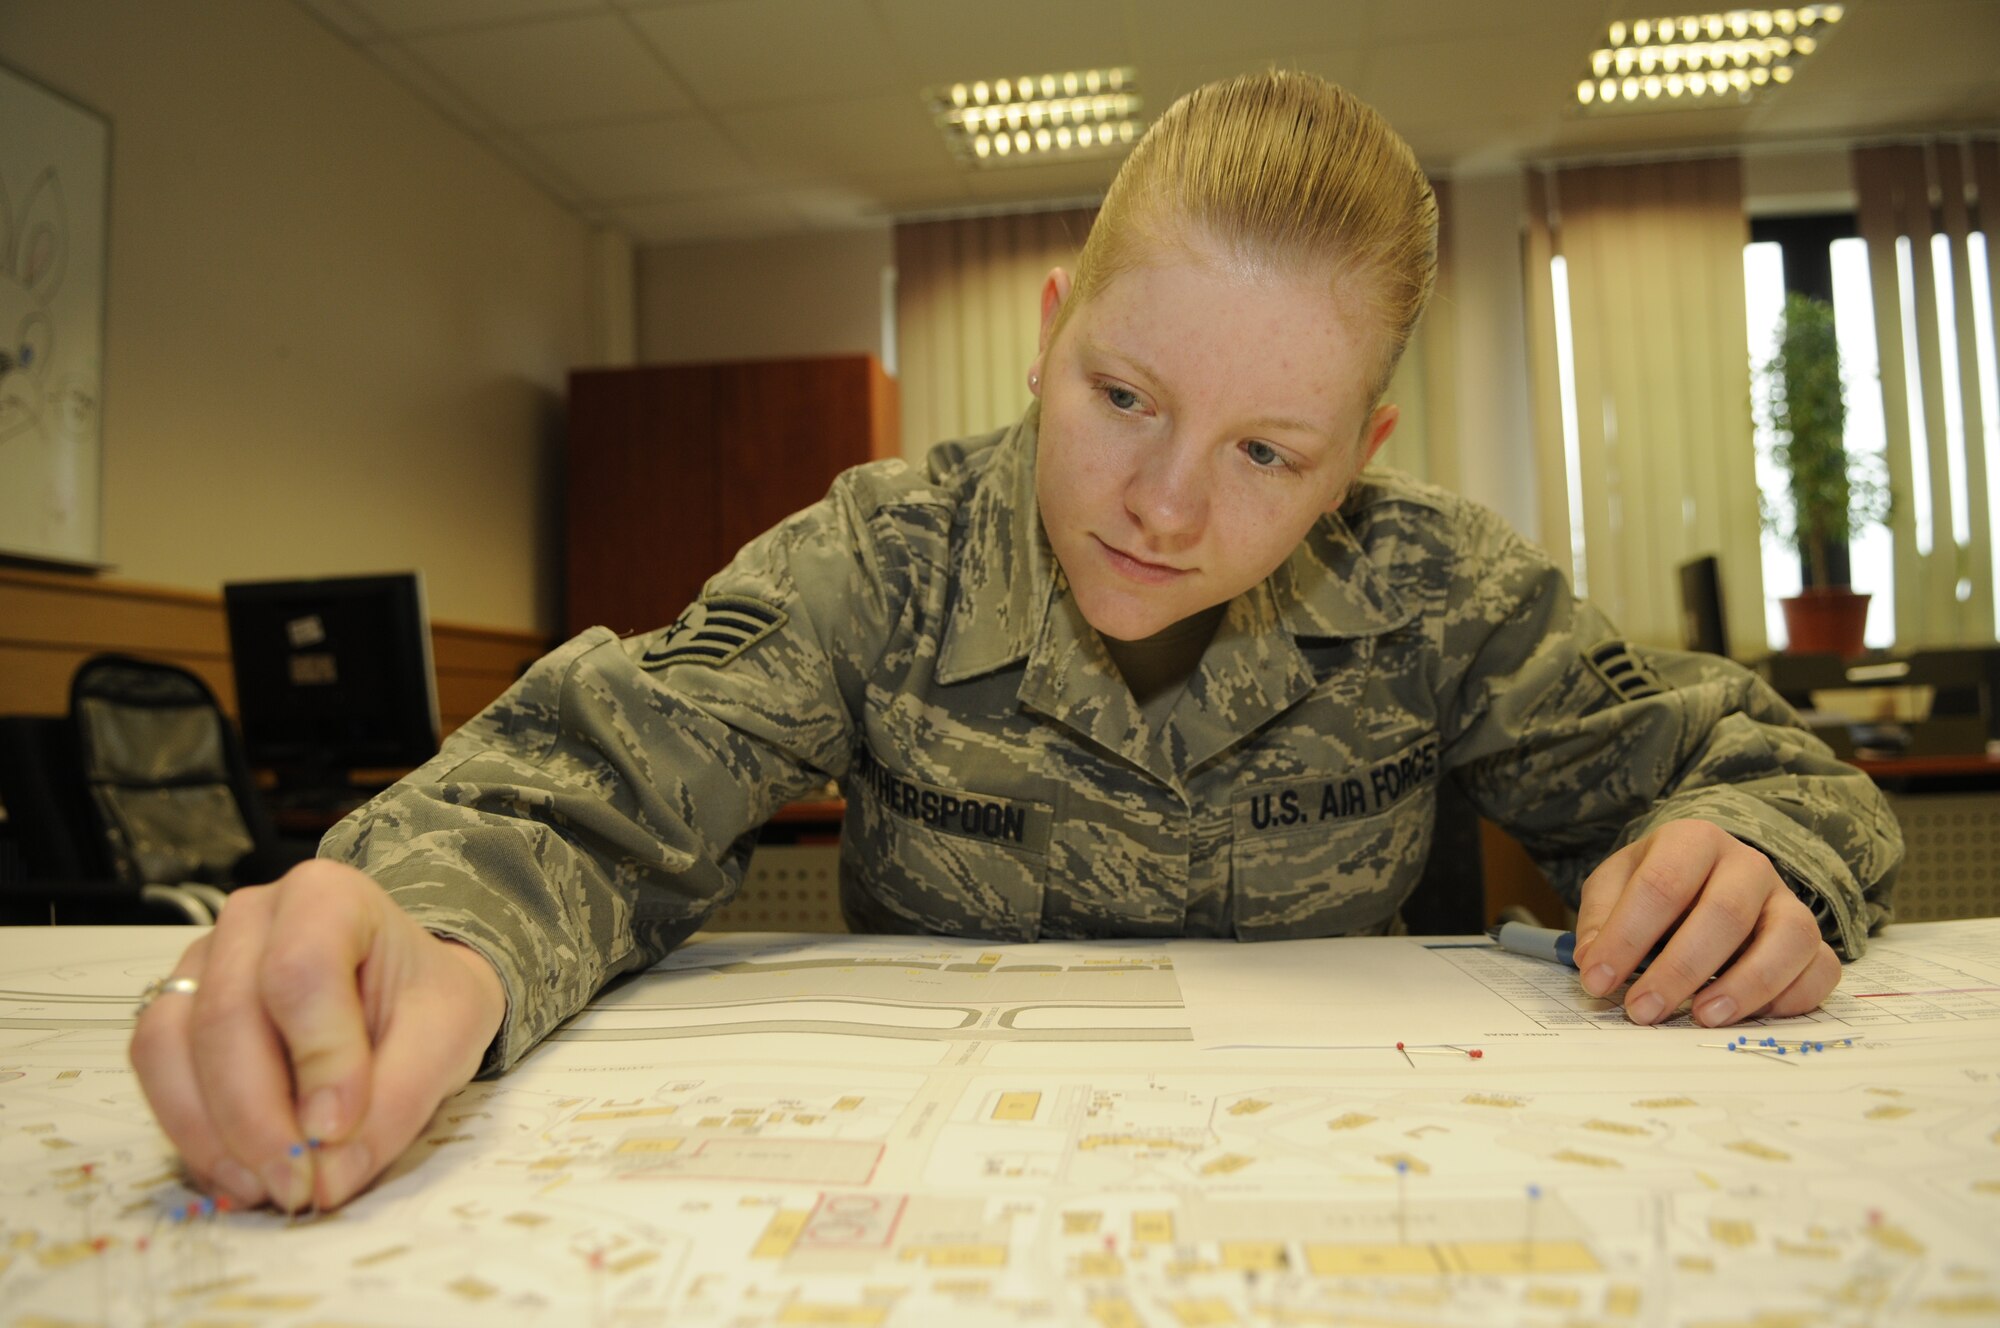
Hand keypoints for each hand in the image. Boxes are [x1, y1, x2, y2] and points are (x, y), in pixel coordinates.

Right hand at [129, 860, 506, 1211]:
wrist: (408, 993)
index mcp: (327, 897)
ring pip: (170, 1046)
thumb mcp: (449, 1036)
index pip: (301, 970)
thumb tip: (328, 1177)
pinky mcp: (177, 1013)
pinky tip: (240, 1173)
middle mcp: (251, 920)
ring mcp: (203, 964)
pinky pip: (155, 1073)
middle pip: (226, 1016)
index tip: (338, 1129)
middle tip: (300, 1184)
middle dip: (258, 1117)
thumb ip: (398, 1100)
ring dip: (213, 1132)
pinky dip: (192, 1133)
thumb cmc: (426, 1001)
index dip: (317, 1058)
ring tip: (268, 1187)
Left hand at [1571, 819, 1839, 1026]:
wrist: (1705, 875)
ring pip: (1789, 938)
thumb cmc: (1655, 884)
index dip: (1626, 937)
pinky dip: (1793, 998)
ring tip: (1703, 1017)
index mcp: (1693, 840)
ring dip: (1746, 986)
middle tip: (1643, 1011)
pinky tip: (1751, 1017)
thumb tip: (1592, 962)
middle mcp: (1748, 865)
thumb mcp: (1614, 886)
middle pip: (1725, 913)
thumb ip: (1599, 919)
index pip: (1661, 885)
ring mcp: (1787, 901)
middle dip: (1680, 970)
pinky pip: (1822, 968)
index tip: (1598, 981)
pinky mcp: (1812, 940)